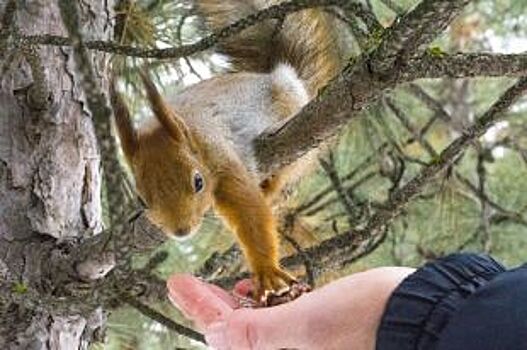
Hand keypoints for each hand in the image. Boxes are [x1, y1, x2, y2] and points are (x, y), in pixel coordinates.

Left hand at [167, 267, 413, 349]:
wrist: (418, 315)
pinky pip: (279, 321)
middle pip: (237, 335)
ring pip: (256, 327)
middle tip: (187, 285)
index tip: (176, 282)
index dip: (197, 306)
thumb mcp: (302, 329)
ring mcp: (305, 345)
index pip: (225, 335)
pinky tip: (259, 292)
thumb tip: (213, 335)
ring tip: (221, 287)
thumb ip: (254, 335)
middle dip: (212, 308)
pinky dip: (263, 305)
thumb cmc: (364, 325)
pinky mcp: (320, 331)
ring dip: (235, 307)